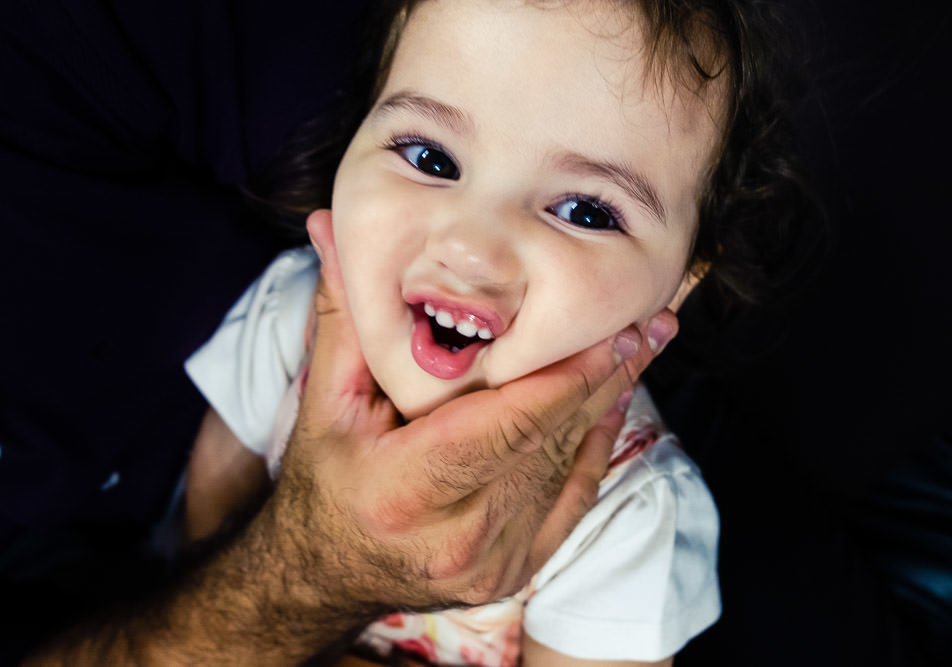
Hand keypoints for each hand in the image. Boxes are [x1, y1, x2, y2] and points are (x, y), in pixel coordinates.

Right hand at [272, 210, 677, 613]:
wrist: (324, 574)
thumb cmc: (324, 481)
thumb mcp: (326, 400)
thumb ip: (345, 315)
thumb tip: (330, 226)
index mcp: (406, 492)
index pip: (507, 427)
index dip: (565, 377)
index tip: (611, 330)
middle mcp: (458, 536)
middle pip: (550, 442)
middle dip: (605, 375)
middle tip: (651, 319)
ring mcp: (493, 561)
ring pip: (567, 465)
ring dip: (607, 403)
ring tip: (643, 346)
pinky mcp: (515, 568)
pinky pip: (571, 498)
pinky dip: (594, 445)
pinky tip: (614, 400)